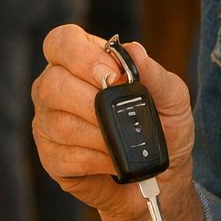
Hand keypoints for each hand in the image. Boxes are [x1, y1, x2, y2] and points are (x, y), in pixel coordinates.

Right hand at [31, 25, 195, 220]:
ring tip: (123, 141)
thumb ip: (153, 73)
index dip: (81, 56)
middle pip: (52, 84)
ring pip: (60, 123)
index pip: (61, 42)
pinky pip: (65, 156)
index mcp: (82, 61)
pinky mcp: (51, 157)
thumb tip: (133, 50)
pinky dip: (98, 160)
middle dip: (92, 102)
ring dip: (101, 135)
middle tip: (121, 114)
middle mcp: (56, 88)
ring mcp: (48, 123)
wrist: (163, 178)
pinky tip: (113, 161)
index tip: (111, 75)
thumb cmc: (164, 129)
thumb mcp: (172, 97)